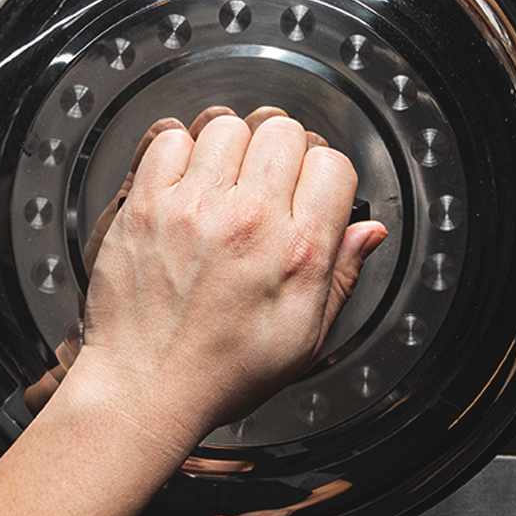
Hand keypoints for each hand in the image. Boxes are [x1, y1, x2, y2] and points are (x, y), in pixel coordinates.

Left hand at [63, 106, 386, 454]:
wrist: (145, 388)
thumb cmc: (225, 370)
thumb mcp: (306, 337)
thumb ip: (342, 275)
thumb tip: (371, 231)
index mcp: (298, 253)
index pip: (333, 165)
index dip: (325, 177)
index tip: (309, 196)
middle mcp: (250, 220)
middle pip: (284, 132)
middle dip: (283, 154)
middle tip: (268, 187)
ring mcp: (194, 208)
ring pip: (229, 127)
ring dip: (231, 150)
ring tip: (224, 185)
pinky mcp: (147, 205)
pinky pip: (170, 139)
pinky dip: (180, 153)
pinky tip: (186, 187)